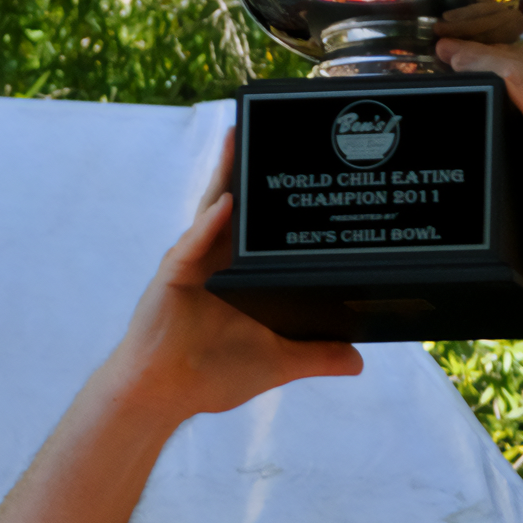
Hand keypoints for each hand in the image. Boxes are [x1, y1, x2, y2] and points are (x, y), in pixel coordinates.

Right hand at [91, 128, 361, 425]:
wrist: (164, 393)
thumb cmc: (211, 376)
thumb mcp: (277, 363)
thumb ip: (317, 355)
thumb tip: (359, 359)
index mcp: (237, 275)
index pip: (260, 229)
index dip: (276, 199)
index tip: (300, 167)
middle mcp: (214, 261)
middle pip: (236, 207)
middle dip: (248, 169)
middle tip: (273, 129)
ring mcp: (192, 265)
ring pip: (212, 211)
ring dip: (227, 176)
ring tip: (243, 137)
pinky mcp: (174, 277)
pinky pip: (194, 244)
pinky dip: (210, 222)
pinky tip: (227, 201)